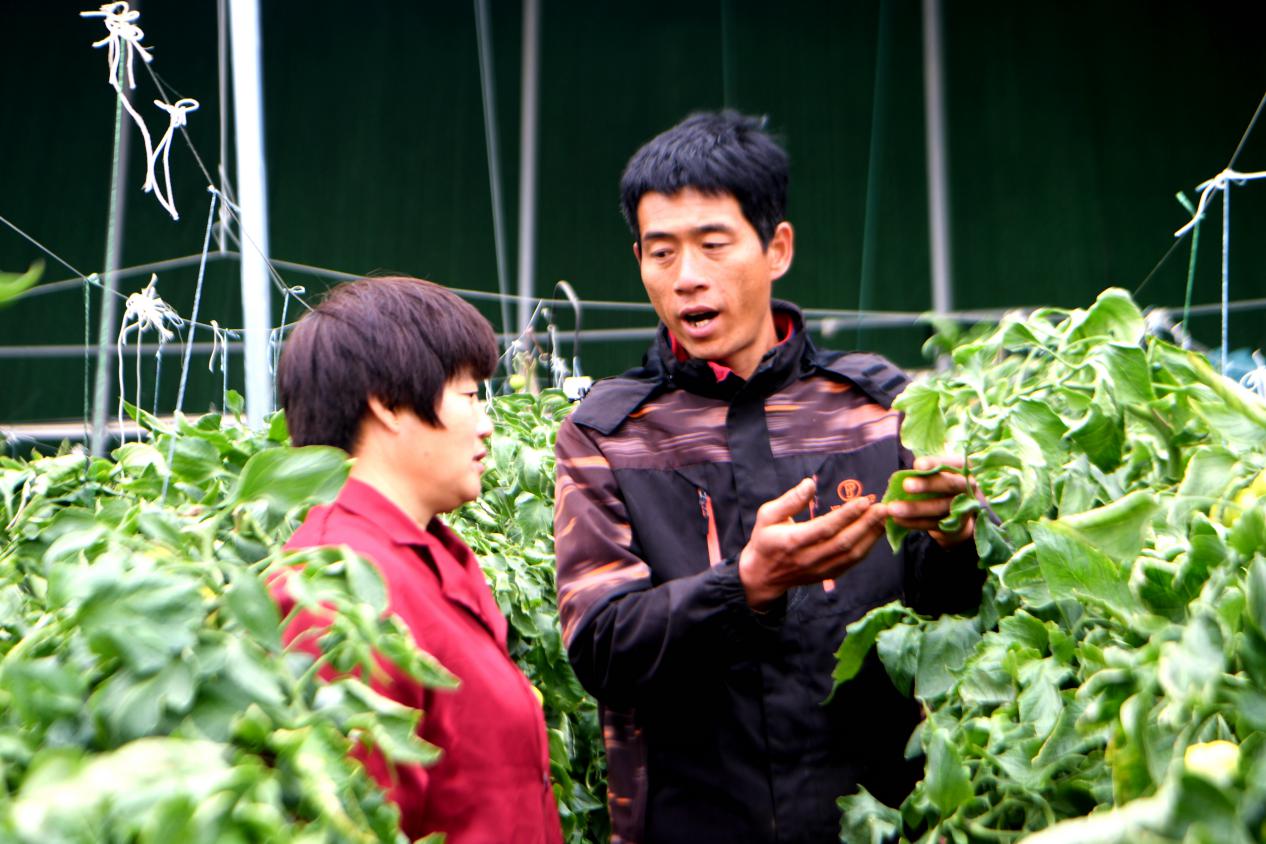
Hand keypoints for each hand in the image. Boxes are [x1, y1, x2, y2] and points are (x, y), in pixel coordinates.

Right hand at [738, 478, 888, 608]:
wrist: (762, 576)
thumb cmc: (765, 540)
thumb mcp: (767, 515)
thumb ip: (789, 500)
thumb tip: (809, 483)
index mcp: (793, 541)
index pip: (825, 528)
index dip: (846, 515)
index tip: (864, 501)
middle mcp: (809, 558)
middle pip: (844, 542)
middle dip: (866, 524)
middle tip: (883, 508)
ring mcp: (820, 570)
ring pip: (851, 555)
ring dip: (870, 536)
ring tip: (884, 518)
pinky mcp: (827, 575)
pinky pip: (851, 563)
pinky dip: (866, 548)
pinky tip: (875, 534)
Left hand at [887, 456, 975, 547]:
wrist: (959, 512)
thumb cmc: (941, 484)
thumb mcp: (939, 473)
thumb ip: (924, 472)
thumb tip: (898, 478)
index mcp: (964, 469)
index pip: (952, 463)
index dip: (935, 463)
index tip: (917, 464)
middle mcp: (968, 487)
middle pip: (950, 485)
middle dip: (927, 485)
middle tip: (906, 485)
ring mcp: (965, 508)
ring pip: (939, 508)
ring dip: (915, 508)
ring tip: (893, 508)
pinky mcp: (956, 526)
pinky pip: (933, 524)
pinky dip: (914, 522)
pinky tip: (898, 520)